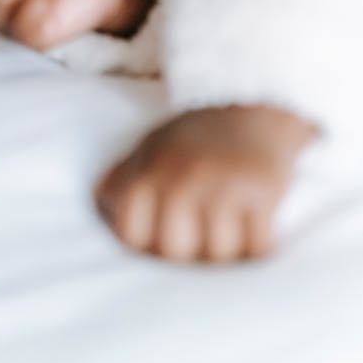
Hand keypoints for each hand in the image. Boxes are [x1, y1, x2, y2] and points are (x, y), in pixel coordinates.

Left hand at [95, 105, 316, 263]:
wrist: (250, 106)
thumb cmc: (194, 138)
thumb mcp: (149, 149)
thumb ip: (122, 181)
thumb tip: (99, 211)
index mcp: (151, 170)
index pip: (132, 236)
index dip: (144, 248)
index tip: (160, 242)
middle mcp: (183, 178)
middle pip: (174, 253)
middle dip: (185, 256)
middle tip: (198, 241)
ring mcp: (223, 185)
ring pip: (218, 256)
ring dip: (224, 254)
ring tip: (226, 234)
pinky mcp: (263, 190)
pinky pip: (258, 248)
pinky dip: (256, 248)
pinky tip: (251, 230)